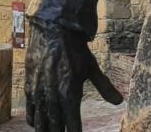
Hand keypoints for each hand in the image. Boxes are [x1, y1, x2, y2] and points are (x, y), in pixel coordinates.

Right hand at [25, 17, 123, 131]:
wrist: (53, 28)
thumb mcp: (92, 68)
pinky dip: (33, 117)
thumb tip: (119, 102)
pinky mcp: (30, 82)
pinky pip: (30, 106)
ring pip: (41, 118)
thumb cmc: (75, 49)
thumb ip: (105, 87)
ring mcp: (39, 90)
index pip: (72, 124)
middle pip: (55, 125)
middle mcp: (52, 95)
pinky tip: (35, 124)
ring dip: (45, 129)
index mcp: (70, 93)